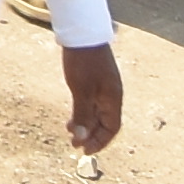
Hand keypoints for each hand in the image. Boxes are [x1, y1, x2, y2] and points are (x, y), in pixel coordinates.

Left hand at [60, 40, 125, 156]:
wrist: (82, 33)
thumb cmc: (83, 61)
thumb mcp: (81, 90)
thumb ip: (83, 115)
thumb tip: (83, 138)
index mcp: (113, 99)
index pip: (112, 128)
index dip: (100, 142)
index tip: (85, 150)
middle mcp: (111, 95)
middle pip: (105, 123)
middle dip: (91, 135)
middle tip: (74, 144)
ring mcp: (103, 87)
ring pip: (97, 113)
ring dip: (86, 125)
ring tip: (70, 131)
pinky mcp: (94, 80)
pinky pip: (92, 103)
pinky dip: (83, 113)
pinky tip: (72, 116)